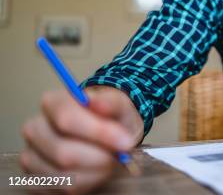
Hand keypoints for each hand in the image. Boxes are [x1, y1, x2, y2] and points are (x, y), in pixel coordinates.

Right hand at [20, 86, 143, 193]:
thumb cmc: (111, 118)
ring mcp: (31, 156)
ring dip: (95, 172)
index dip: (98, 132)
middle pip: (63, 152)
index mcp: (53, 103)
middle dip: (99, 157)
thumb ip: (111, 102)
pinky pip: (62, 189)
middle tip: (120, 156)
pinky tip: (96, 171)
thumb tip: (95, 102)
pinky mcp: (35, 180)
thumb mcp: (119, 105)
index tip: (125, 142)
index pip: (66, 118)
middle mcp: (35, 129)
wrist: (108, 135)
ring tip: (109, 162)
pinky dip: (87, 184)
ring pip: (63, 175)